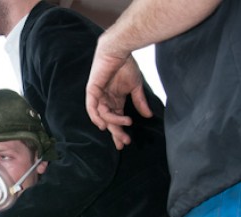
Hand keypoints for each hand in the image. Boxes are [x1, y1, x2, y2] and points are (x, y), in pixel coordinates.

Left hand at [86, 35, 152, 149]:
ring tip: (126, 123)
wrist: (120, 50)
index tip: (126, 143)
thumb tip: (148, 116)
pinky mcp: (92, 90)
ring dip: (114, 122)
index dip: (120, 131)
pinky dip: (96, 116)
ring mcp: (98, 96)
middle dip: (116, 132)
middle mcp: (105, 100)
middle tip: (124, 142)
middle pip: (109, 121)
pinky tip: (103, 125)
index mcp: (115, 100)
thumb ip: (140, 102)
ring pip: (103, 115)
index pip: (116, 120)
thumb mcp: (135, 87)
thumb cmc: (127, 65)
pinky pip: (92, 107)